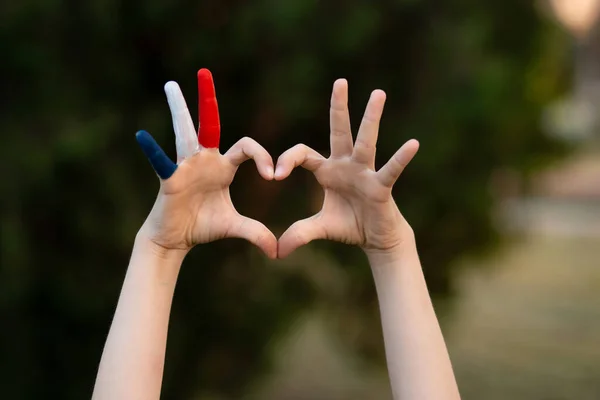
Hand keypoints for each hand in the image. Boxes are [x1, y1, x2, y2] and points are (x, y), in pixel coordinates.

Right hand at [136, 69, 276, 257]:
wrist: (177, 239)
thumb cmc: (204, 227)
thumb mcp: (235, 227)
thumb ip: (256, 233)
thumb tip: (277, 251)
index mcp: (223, 166)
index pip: (246, 148)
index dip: (262, 156)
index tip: (272, 176)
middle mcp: (204, 159)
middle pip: (209, 124)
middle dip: (207, 99)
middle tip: (204, 72)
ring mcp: (185, 166)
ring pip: (184, 133)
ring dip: (179, 110)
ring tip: (171, 85)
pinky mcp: (170, 178)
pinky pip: (162, 163)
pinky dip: (153, 151)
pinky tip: (142, 136)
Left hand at [275, 79, 418, 257]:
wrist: (375, 239)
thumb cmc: (348, 226)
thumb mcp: (319, 228)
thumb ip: (299, 234)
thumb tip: (276, 252)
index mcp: (327, 170)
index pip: (303, 154)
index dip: (288, 160)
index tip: (274, 175)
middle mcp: (346, 165)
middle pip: (340, 131)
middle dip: (338, 107)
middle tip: (339, 81)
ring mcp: (365, 172)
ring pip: (367, 141)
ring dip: (371, 118)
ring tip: (378, 92)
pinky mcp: (381, 186)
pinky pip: (390, 170)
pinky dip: (400, 158)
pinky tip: (412, 144)